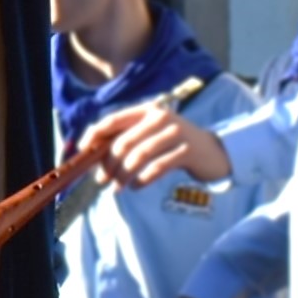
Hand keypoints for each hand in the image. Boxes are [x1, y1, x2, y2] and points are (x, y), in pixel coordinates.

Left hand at [77, 101, 231, 193]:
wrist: (213, 151)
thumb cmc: (174, 144)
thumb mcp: (152, 133)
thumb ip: (127, 137)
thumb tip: (95, 153)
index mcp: (148, 110)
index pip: (114, 119)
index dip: (95, 134)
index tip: (83, 151)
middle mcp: (161, 117)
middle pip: (124, 141)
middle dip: (108, 163)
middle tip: (101, 180)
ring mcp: (175, 133)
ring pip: (138, 156)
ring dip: (123, 175)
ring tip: (117, 187)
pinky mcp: (186, 151)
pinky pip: (156, 168)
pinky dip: (142, 180)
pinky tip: (136, 187)